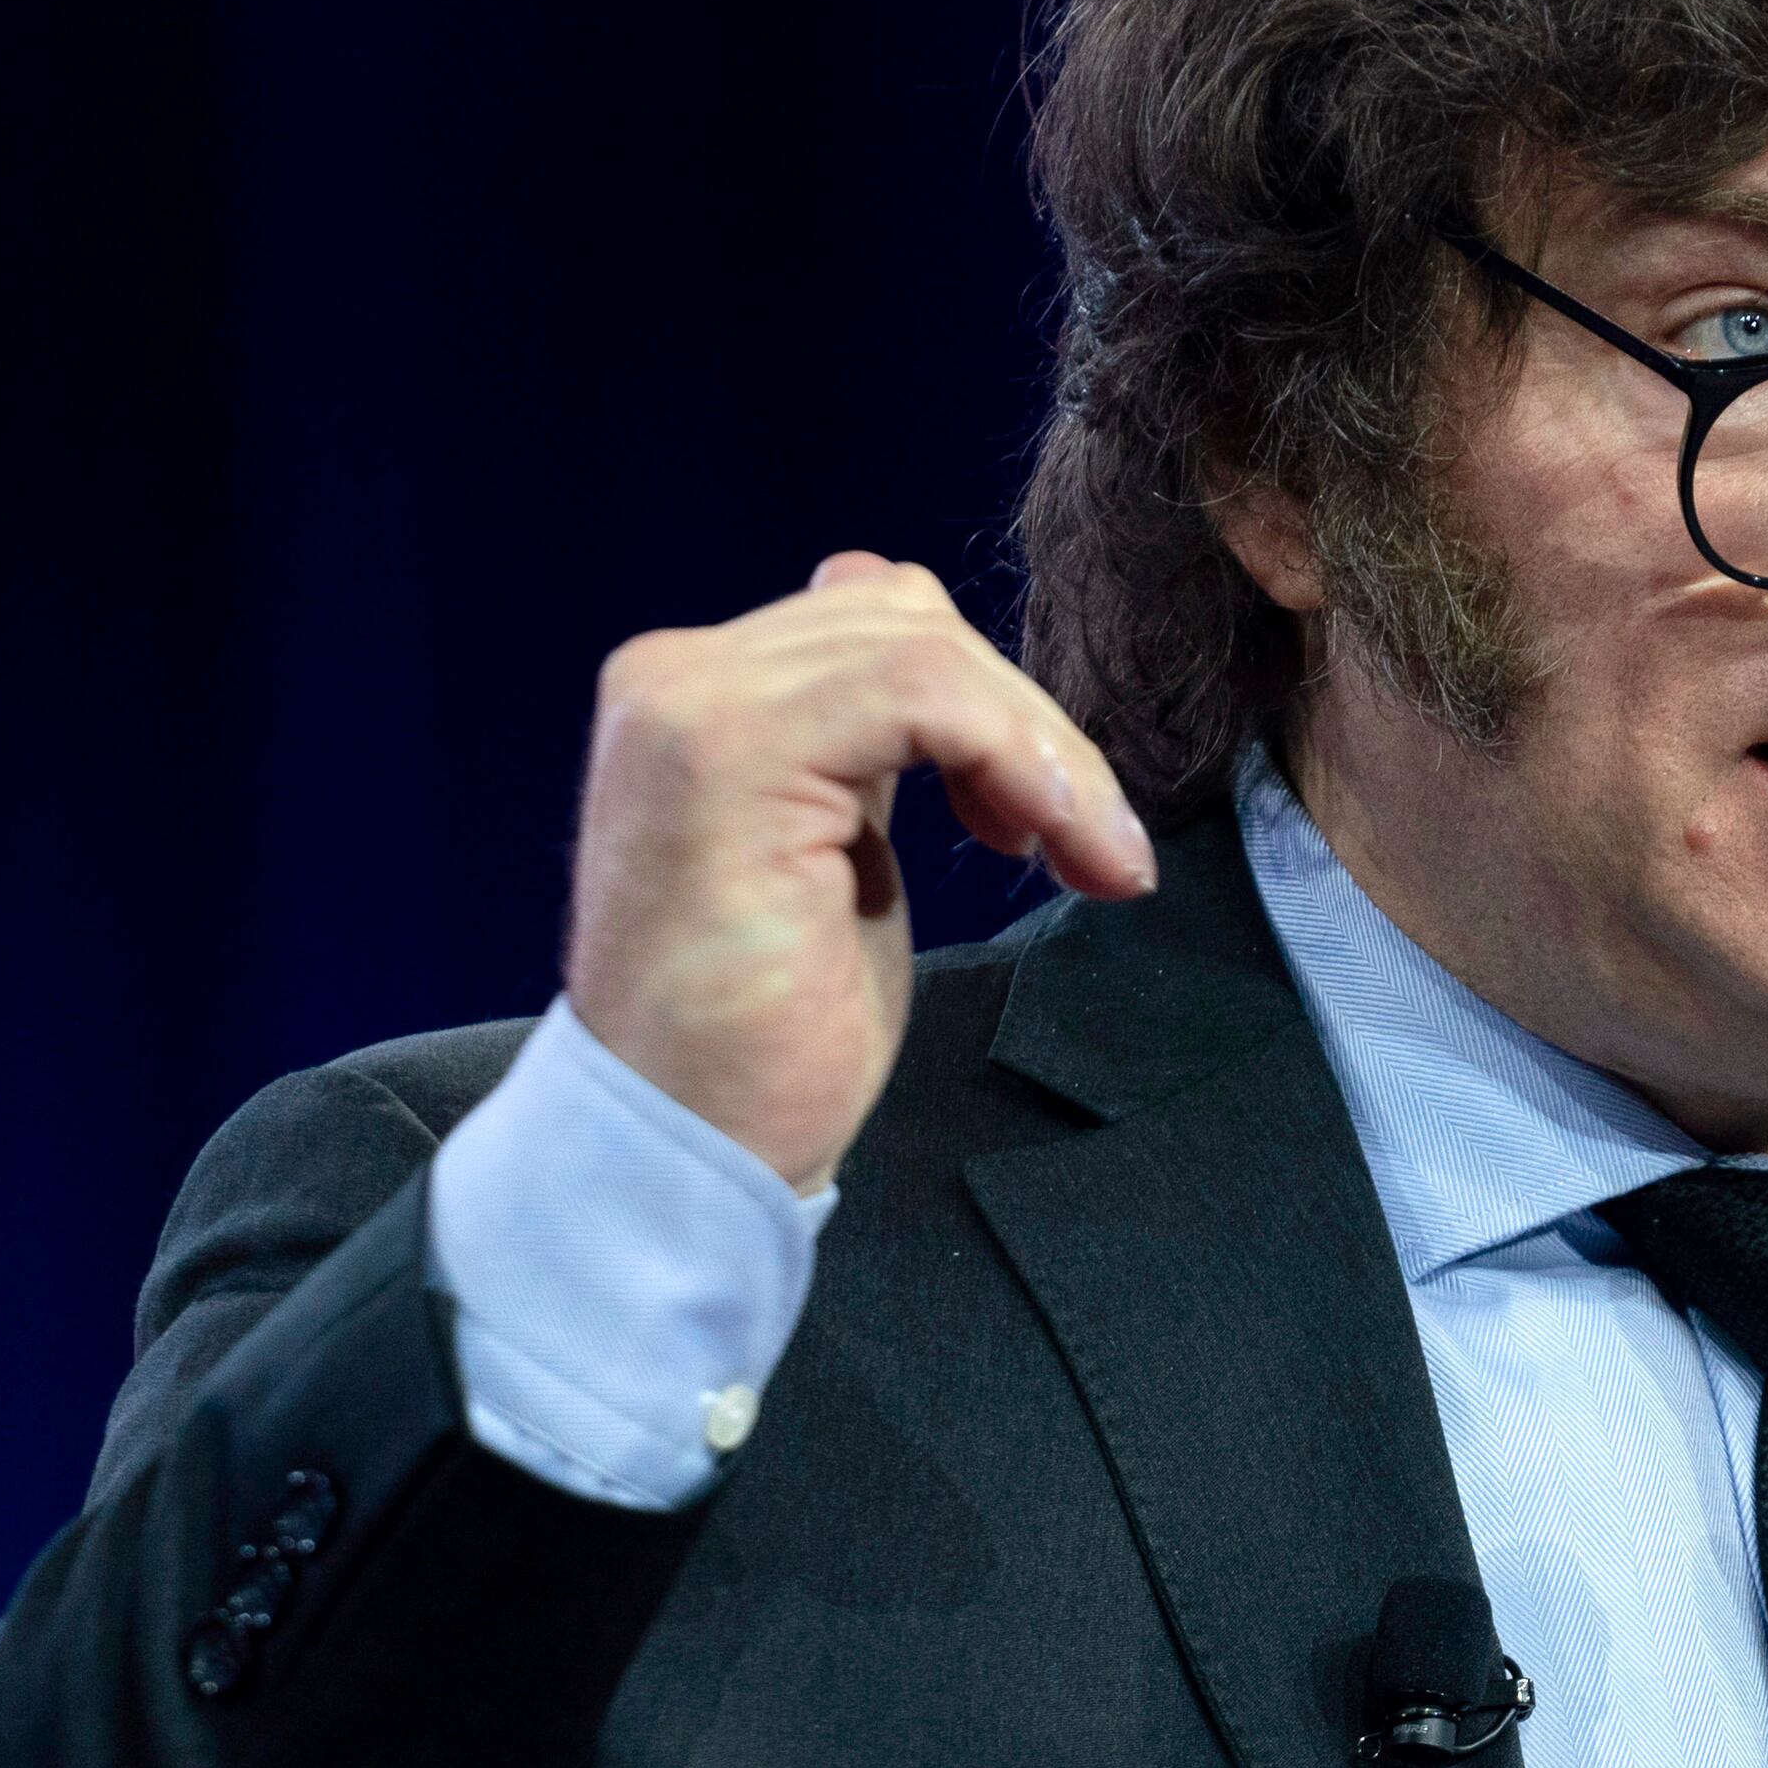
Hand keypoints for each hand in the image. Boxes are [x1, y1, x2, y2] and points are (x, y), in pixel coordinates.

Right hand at [566, 553, 1154, 1190]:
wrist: (695, 1150)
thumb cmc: (771, 1032)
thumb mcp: (840, 854)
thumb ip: (868, 748)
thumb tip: (932, 662)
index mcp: (697, 696)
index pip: (879, 622)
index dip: (994, 709)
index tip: (1050, 827)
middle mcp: (674, 679)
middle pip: (909, 618)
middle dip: (1029, 729)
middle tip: (1093, 849)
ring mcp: (689, 706)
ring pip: (926, 647)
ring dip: (1041, 751)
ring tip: (1082, 855)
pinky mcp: (726, 751)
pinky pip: (920, 691)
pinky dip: (1019, 757)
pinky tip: (1053, 846)